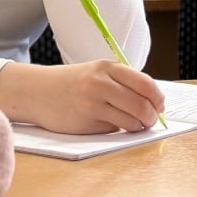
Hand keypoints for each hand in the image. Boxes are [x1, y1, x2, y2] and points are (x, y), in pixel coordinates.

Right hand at [0, 60, 165, 133]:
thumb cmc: (71, 83)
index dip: (158, 98)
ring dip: (138, 126)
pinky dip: (117, 129)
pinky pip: (114, 129)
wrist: (36, 92)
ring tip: (133, 125)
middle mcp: (101, 84)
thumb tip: (154, 102)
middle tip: (150, 120)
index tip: (160, 106)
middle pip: (142, 105)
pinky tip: (108, 123)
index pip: (145, 83)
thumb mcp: (96, 72)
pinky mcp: (86, 123)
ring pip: (131, 121)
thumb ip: (122, 82)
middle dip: (151, 116)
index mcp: (107, 67)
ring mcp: (93, 104)